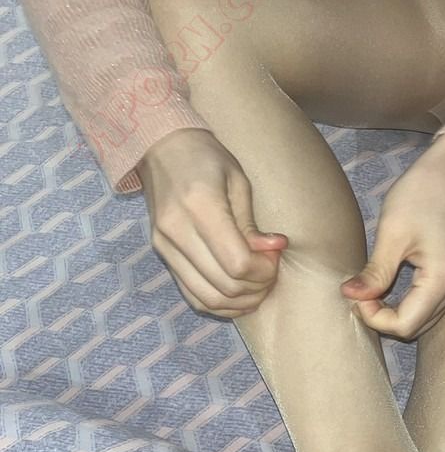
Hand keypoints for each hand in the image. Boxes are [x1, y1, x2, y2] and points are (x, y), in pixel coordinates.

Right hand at [136, 128, 287, 317]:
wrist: (162, 149)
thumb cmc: (206, 158)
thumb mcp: (238, 181)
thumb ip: (252, 224)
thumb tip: (274, 251)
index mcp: (200, 206)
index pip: (237, 263)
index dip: (263, 270)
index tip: (274, 256)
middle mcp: (177, 231)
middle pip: (224, 285)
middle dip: (256, 287)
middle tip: (271, 271)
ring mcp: (165, 246)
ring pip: (208, 298)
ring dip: (239, 301)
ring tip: (257, 286)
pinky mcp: (162, 255)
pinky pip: (192, 295)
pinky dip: (219, 303)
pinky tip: (237, 294)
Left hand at [340, 134, 444, 339]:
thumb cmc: (422, 194)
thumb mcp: (392, 233)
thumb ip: (374, 272)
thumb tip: (349, 296)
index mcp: (443, 279)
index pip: (405, 325)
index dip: (375, 318)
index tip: (355, 294)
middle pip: (415, 327)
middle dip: (382, 318)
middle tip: (358, 292)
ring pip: (422, 320)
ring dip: (393, 313)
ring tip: (370, 289)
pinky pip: (429, 305)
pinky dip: (406, 304)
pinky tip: (387, 286)